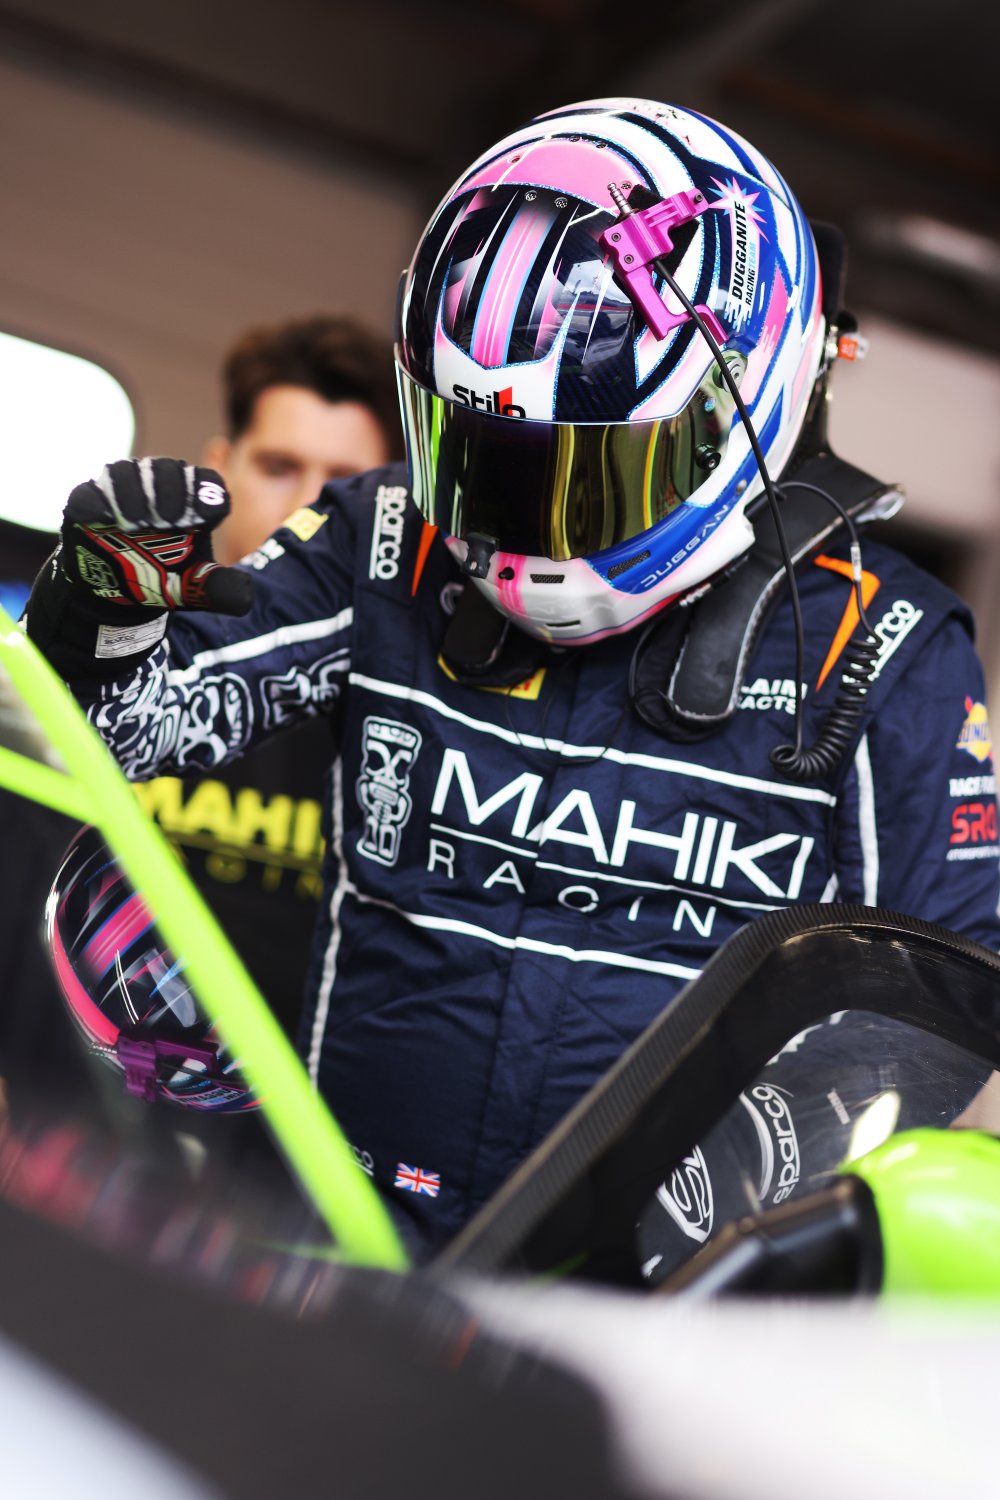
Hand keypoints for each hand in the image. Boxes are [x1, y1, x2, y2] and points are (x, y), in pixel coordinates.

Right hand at [62, 458, 253, 616]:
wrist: (120, 591)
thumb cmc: (165, 578)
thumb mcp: (195, 588)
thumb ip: (219, 588)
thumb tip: (245, 598)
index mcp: (192, 501)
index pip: (206, 483)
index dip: (207, 495)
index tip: (207, 518)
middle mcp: (158, 486)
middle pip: (167, 472)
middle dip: (170, 493)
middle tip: (172, 520)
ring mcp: (122, 490)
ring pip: (127, 474)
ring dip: (132, 496)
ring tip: (134, 525)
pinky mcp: (90, 501)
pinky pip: (89, 493)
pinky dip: (94, 503)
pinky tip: (100, 520)